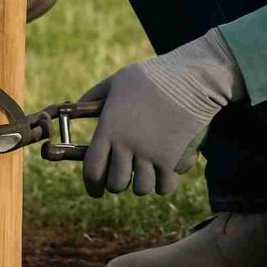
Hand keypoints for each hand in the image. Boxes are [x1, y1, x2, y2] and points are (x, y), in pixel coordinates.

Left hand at [80, 29, 246, 197]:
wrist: (191, 79)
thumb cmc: (153, 76)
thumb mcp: (117, 80)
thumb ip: (94, 95)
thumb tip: (74, 104)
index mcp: (109, 129)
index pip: (92, 170)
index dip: (91, 185)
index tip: (95, 191)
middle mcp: (127, 145)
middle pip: (116, 185)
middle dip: (118, 184)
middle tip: (123, 178)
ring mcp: (150, 154)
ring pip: (141, 189)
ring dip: (142, 184)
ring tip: (145, 174)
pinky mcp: (172, 159)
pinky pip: (164, 187)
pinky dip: (163, 184)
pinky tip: (164, 174)